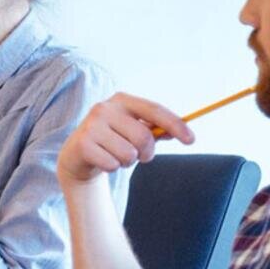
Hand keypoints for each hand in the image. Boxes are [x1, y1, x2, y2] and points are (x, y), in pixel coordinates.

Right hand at [56, 93, 193, 186]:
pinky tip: (103, 161)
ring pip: (128, 154)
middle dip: (146, 153)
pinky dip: (113, 167)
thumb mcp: (134, 131)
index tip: (191, 140)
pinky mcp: (83, 144)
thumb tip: (184, 133)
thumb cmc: (113, 140)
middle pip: (143, 137)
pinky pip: (113, 164)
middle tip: (139, 156)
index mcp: (122, 100)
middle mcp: (105, 108)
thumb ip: (156, 130)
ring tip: (116, 156)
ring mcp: (91, 125)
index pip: (154, 110)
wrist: (78, 154)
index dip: (175, 125)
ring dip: (127, 162)